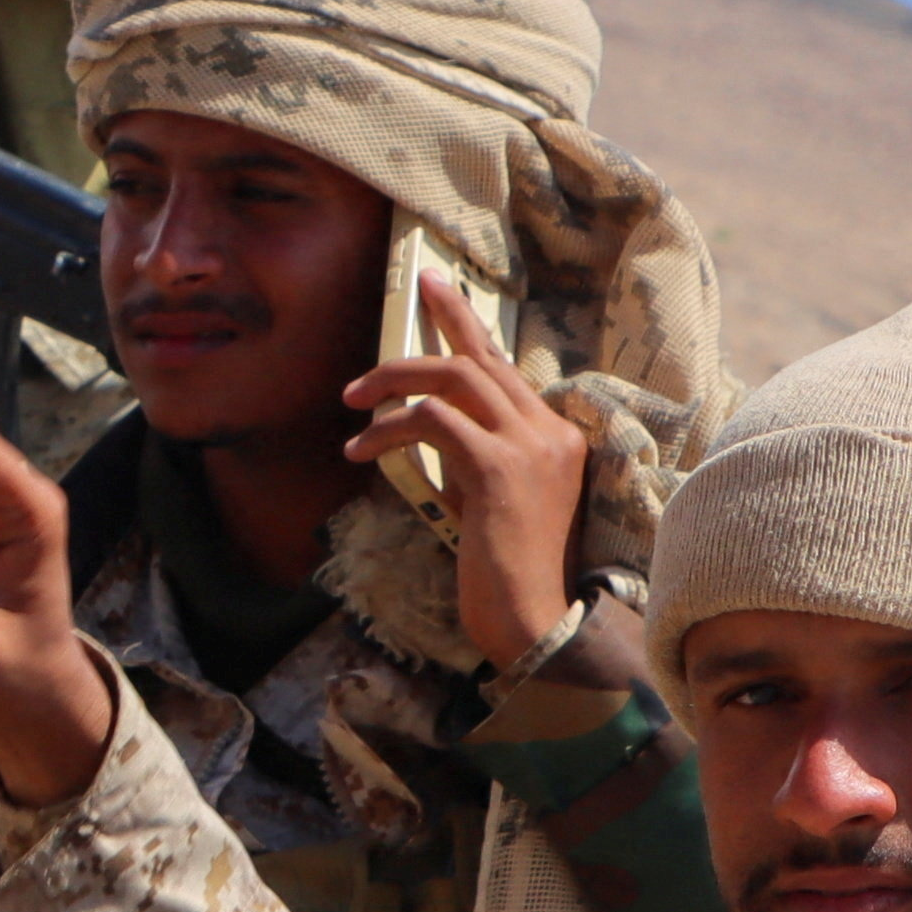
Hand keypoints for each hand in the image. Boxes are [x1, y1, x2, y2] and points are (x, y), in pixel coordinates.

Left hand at [341, 265, 593, 666]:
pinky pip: (433, 421)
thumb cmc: (504, 570)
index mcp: (559, 438)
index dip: (469, 328)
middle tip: (404, 299)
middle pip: (484, 359)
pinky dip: (390, 428)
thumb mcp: (488, 499)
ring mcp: (530, 447)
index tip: (437, 291)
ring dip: (395, 381)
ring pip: (455, 378)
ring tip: (352, 400)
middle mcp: (552, 433)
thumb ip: (469, 456)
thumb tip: (424, 426)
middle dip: (439, 324)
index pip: (506, 370)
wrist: (532, 619)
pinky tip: (362, 449)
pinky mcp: (499, 468)